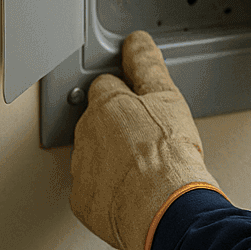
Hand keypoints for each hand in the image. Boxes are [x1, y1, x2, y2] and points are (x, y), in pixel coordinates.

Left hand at [70, 31, 221, 249]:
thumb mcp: (167, 96)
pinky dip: (108, 190)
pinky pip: (92, 189)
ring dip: (111, 158)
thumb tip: (137, 42)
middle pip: (97, 121)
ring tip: (143, 167)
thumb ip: (147, 65)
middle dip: (117, 126)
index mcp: (106, 104)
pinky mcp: (83, 202)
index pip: (106, 85)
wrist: (164, 207)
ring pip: (93, 155)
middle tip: (147, 137)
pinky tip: (132, 190)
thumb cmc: (168, 155)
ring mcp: (81, 169)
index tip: (139, 101)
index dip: (125, 92)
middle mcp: (86, 134)